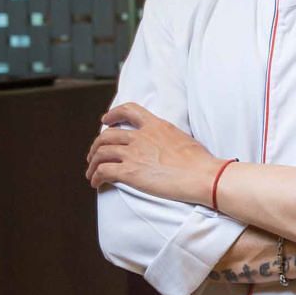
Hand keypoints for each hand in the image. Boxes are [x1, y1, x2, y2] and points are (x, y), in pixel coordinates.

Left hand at [86, 102, 221, 204]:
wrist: (203, 175)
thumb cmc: (201, 162)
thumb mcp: (183, 138)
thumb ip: (168, 138)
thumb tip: (167, 145)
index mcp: (156, 126)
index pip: (129, 110)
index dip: (113, 114)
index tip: (106, 121)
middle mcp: (141, 136)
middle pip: (107, 136)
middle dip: (96, 146)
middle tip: (94, 155)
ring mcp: (134, 154)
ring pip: (101, 153)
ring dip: (92, 164)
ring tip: (92, 173)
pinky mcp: (130, 172)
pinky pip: (103, 171)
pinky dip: (96, 177)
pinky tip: (97, 183)